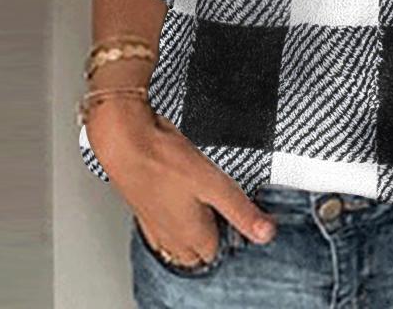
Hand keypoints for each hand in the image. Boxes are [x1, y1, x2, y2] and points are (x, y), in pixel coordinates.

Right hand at [86, 98, 275, 267]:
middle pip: (197, 252)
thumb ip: (240, 210)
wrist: (126, 141)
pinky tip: (179, 196)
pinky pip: (163, 225)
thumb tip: (266, 232)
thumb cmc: (165, 160)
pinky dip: (174, 217)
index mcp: (191, 236)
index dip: (231, 233)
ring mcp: (154, 224)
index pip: (217, 252)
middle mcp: (171, 236)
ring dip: (193, 227)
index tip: (239, 211)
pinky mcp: (143, 208)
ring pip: (178, 241)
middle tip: (223, 206)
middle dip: (212, 235)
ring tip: (204, 200)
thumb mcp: (214, 184)